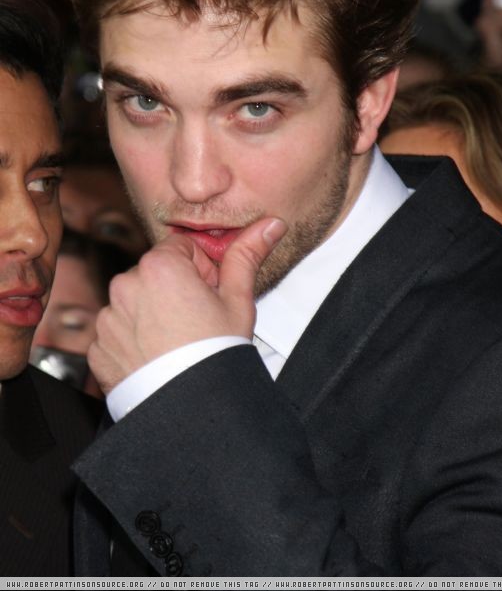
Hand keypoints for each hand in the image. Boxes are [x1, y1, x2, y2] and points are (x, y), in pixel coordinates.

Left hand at [87, 217, 286, 393]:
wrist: (191, 409)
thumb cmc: (216, 353)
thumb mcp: (238, 300)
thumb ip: (247, 255)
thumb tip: (270, 225)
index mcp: (160, 266)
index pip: (180, 249)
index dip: (200, 270)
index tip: (209, 294)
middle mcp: (126, 286)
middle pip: (155, 273)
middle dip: (174, 289)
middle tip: (197, 320)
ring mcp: (109, 318)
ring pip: (135, 302)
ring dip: (152, 313)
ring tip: (177, 342)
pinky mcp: (99, 347)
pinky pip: (117, 332)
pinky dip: (133, 340)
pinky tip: (157, 357)